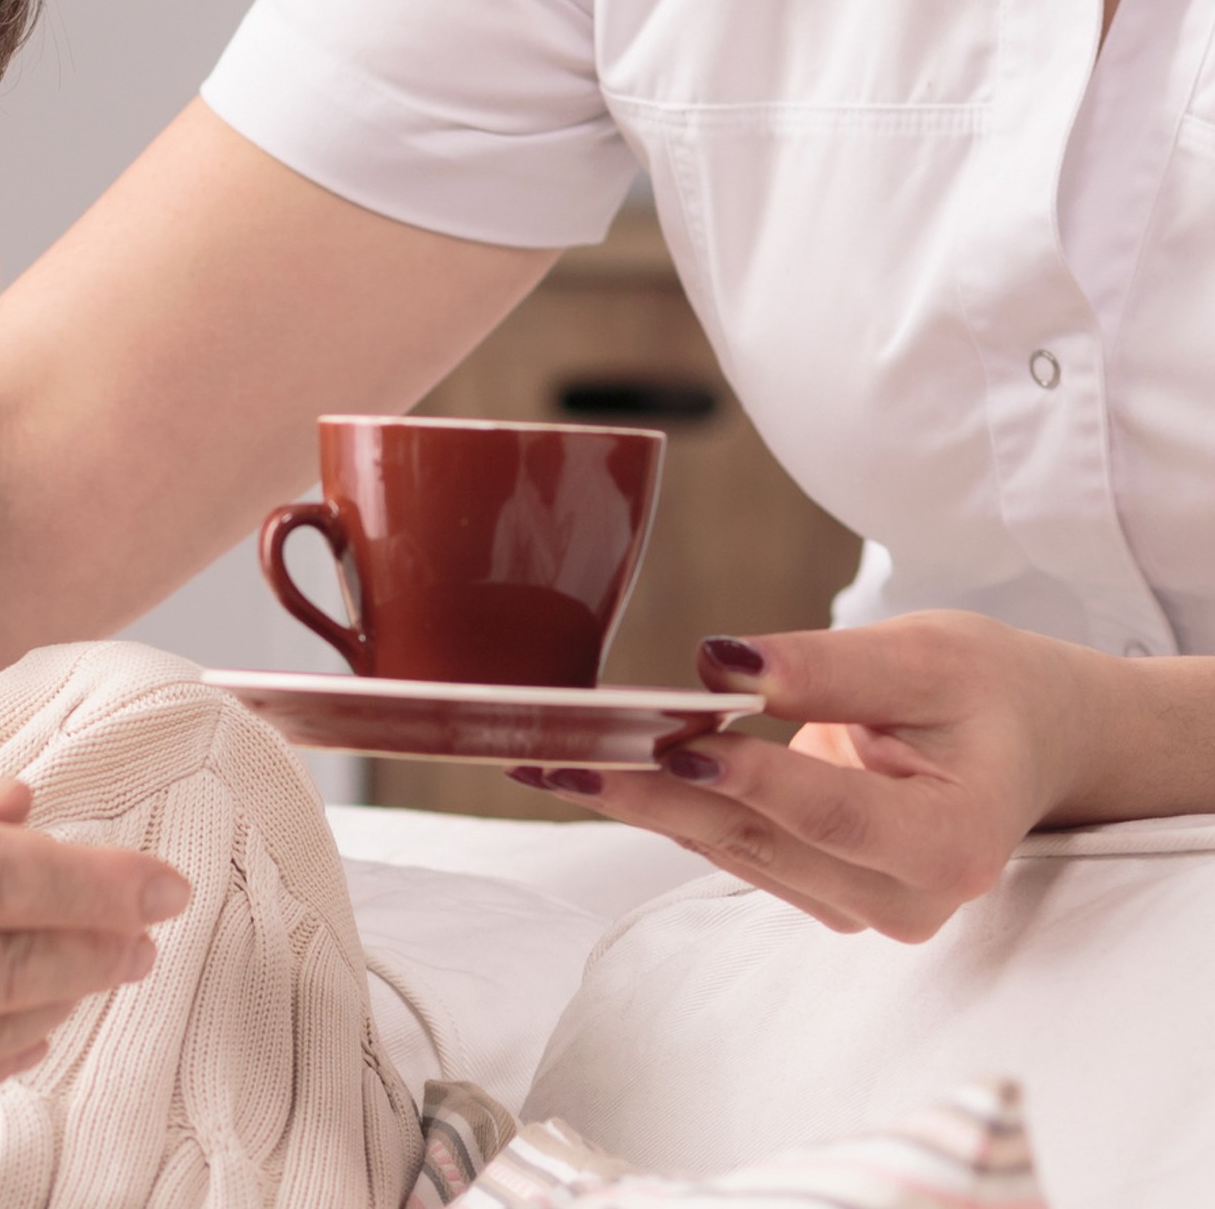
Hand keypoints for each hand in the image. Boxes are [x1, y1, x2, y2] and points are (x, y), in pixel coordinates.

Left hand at [515, 612, 1117, 941]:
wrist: (1028, 744)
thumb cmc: (988, 689)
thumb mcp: (928, 657)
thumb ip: (826, 668)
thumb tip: (719, 663)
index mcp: (951, 843)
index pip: (830, 812)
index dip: (749, 778)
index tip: (674, 739)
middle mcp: (904, 899)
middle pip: (756, 839)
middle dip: (647, 793)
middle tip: (552, 753)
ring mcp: (858, 908)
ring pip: (727, 848)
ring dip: (631, 801)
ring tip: (538, 757)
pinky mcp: (818, 894)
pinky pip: (727, 846)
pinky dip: (659, 804)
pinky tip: (586, 770)